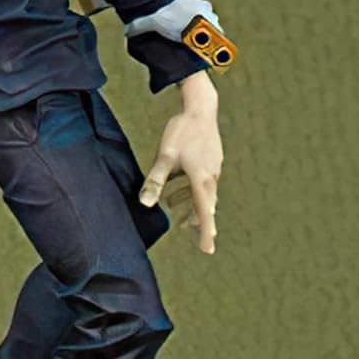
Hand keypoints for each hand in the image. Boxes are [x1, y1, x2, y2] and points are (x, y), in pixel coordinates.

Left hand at [139, 72, 221, 254]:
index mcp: (201, 178)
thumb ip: (155, 180)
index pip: (203, 212)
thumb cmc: (182, 130)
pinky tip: (180, 186)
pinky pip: (203, 182)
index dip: (205, 232)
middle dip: (197, 221)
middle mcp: (210, 177)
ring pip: (203, 194)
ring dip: (191, 204)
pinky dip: (193, 190)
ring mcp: (213, 168)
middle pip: (205, 206)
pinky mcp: (212, 161)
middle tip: (189, 233)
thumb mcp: (165, 156)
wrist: (201, 107)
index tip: (208, 250)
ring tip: (176, 210)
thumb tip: (145, 203)